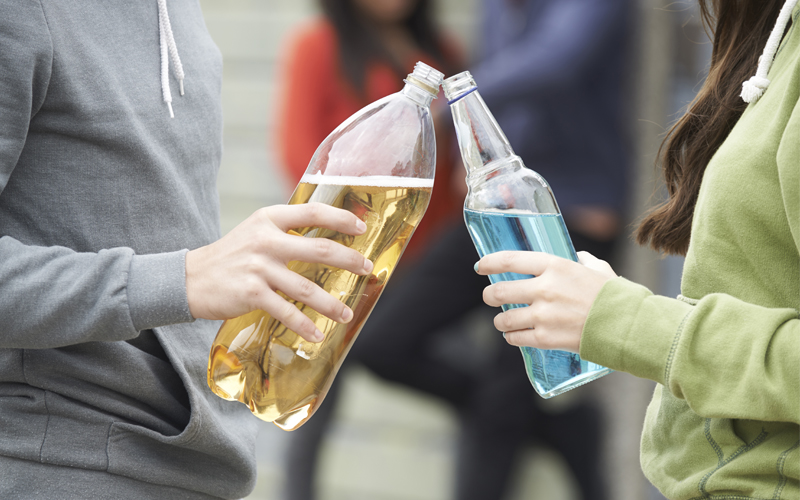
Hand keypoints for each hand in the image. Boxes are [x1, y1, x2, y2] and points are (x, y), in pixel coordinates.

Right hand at [186, 203, 373, 341]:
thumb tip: (326, 241)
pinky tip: (317, 335)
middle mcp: (266, 240)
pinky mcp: (251, 293)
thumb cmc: (230, 257)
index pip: (312, 212)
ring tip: (348, 313)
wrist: (189, 279)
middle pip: (319, 248)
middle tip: (367, 269)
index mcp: (269, 219)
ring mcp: (259, 267)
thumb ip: (285, 233)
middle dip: (349, 260)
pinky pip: (286, 311)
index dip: (340, 218)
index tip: (361, 227)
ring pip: (306, 287)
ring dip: (331, 303)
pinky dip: (304, 325)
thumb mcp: (255, 233)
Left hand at [476, 251, 616, 352]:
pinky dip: (512, 336)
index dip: (490, 262)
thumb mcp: (597, 269)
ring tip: (503, 320)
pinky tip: (513, 335)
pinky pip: (516, 338)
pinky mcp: (546, 339)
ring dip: (500, 319)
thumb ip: (581, 261)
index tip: (480, 266)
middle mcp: (544, 289)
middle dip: (490, 294)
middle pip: (500, 291)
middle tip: (490, 296)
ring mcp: (543, 315)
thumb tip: (575, 257)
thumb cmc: (615, 295)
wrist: (628, 326)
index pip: (510, 260)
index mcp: (555, 266)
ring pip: (504, 318)